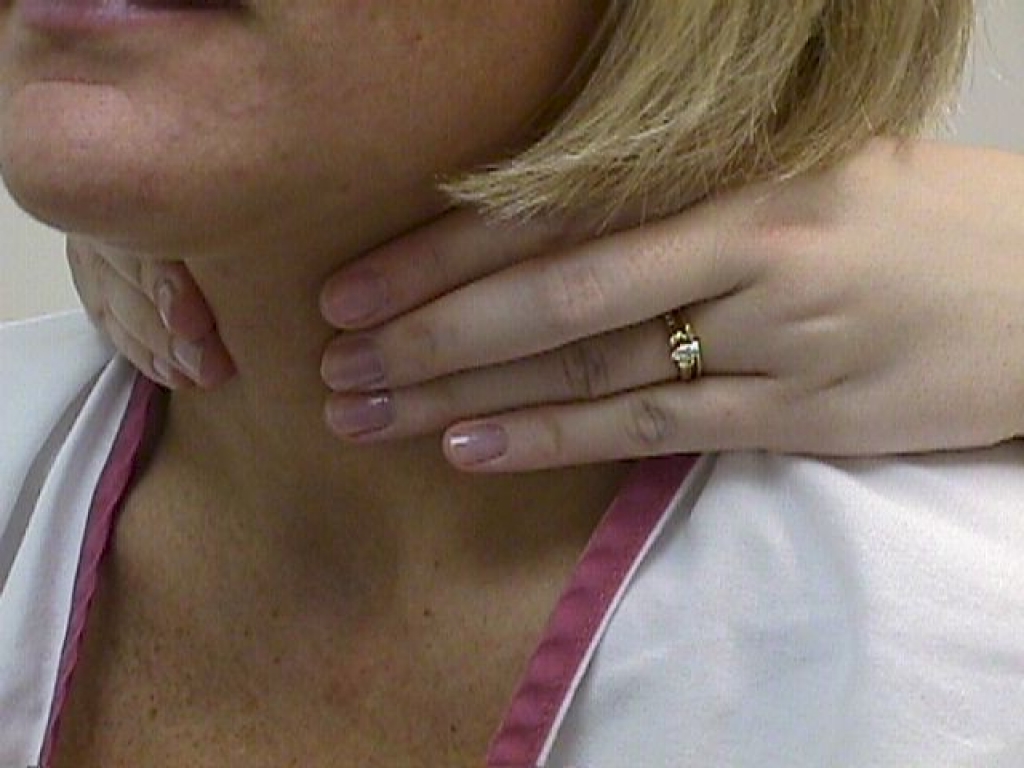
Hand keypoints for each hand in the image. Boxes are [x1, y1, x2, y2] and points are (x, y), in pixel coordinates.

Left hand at [71, 139, 1023, 470]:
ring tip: (367, 415)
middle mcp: (733, 247)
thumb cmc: (910, 220)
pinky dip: (551, 439)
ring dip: (462, 395)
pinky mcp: (788, 414)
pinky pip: (645, 428)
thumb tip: (544, 219)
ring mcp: (761, 337)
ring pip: (579, 366)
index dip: (437, 254)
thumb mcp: (798, 171)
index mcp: (728, 172)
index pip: (548, 213)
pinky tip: (470, 449)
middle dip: (426, 332)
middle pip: (543, 294)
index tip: (348, 289)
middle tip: (332, 363)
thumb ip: (679, 196)